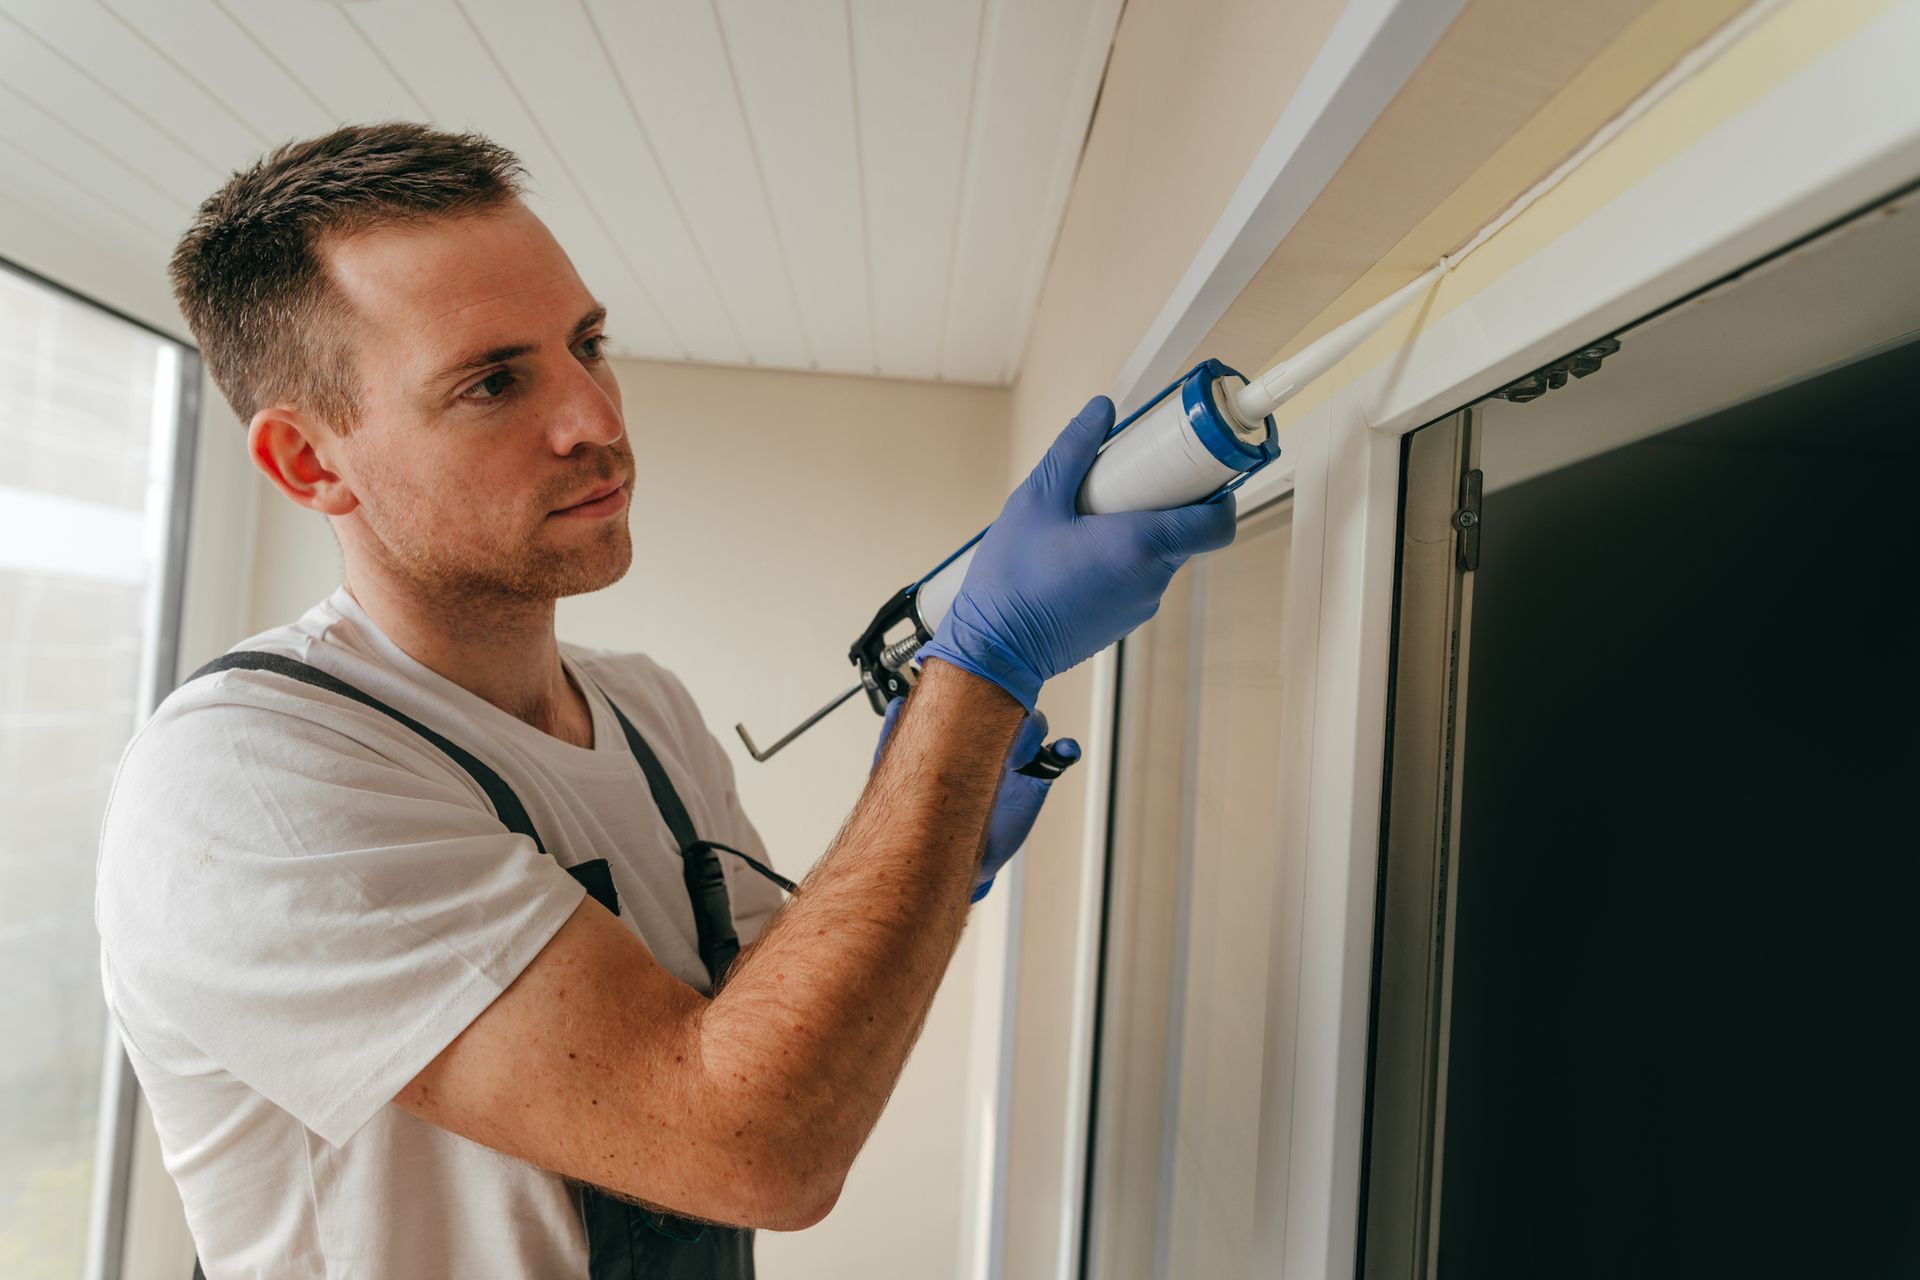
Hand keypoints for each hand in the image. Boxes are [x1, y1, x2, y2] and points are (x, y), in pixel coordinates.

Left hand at [873, 696, 1079, 901]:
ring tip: (1017, 758)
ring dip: (1033, 732)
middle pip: (1011, 708)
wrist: (948, 859)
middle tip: (997, 734)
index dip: (985, 695)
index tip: (982, 698)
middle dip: (1010, 710)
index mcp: (964, 737)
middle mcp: (991, 744)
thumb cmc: (929, 817)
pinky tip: (1063, 750)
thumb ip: (896, 739)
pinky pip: (1058, 758)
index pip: (980, 702)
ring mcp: (1016, 761)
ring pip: (1035, 728)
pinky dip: (1066, 749)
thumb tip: (895, 704)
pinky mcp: (1035, 782)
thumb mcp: (904, 775)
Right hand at [917, 395, 1235, 709]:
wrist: (995, 650)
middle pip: (1187, 532)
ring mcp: (1140, 605)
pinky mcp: (1123, 621)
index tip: (1202, 469)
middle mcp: (1152, 579)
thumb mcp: (1036, 499)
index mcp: (1142, 545)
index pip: (1217, 522)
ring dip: (1141, 532)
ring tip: (1094, 516)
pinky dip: (1124, 558)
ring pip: (1160, 556)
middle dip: (1167, 502)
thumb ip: (1074, 450)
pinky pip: (1138, 578)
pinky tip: (1083, 550)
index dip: (1220, 493)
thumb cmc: (1013, 580)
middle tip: (1131, 479)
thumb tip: (1101, 410)